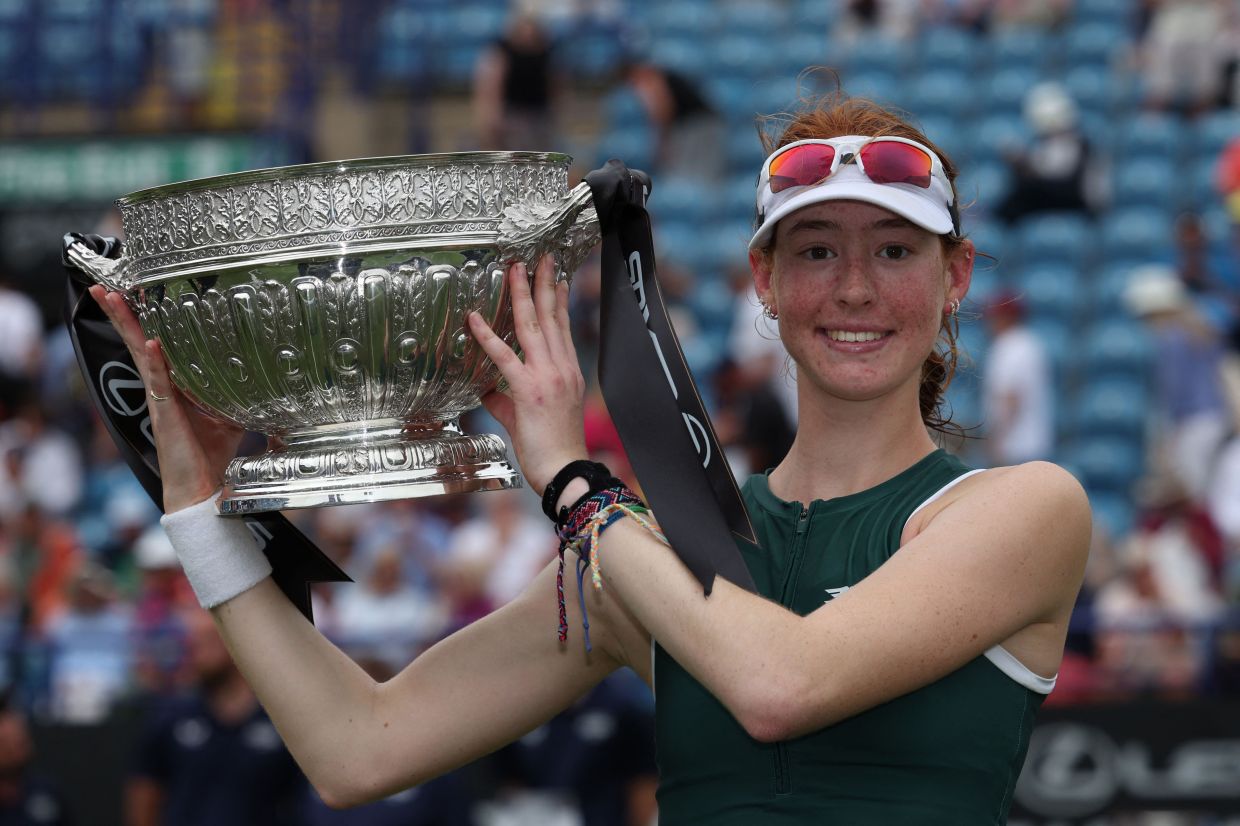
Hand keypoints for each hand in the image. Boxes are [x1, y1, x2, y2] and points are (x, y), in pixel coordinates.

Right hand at [89, 286, 243, 511]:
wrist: (201, 487)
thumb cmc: (210, 453)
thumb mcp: (229, 414)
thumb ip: (235, 393)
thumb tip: (265, 377)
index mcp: (173, 384)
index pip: (154, 343)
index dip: (143, 318)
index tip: (134, 291)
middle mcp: (160, 387)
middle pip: (137, 341)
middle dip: (120, 313)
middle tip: (103, 284)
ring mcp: (159, 399)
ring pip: (139, 354)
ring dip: (127, 325)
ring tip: (111, 297)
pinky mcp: (164, 415)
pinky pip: (157, 383)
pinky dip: (154, 362)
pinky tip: (151, 344)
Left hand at [467, 255, 588, 493]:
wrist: (565, 471)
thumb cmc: (553, 449)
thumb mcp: (528, 417)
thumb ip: (506, 399)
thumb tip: (487, 390)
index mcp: (568, 372)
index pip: (563, 328)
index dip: (559, 300)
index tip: (556, 278)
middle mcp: (561, 369)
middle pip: (552, 317)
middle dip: (545, 284)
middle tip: (540, 258)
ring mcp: (547, 377)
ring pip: (533, 327)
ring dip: (522, 295)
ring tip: (516, 269)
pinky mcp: (529, 390)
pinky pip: (504, 357)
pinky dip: (487, 336)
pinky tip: (474, 319)